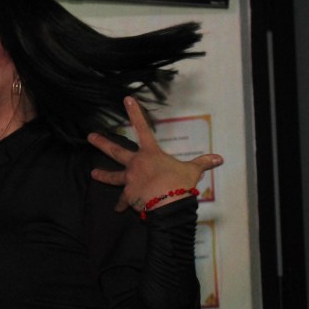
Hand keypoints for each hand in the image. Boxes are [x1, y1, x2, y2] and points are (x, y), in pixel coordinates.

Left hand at [88, 97, 222, 213]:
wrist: (168, 204)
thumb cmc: (179, 184)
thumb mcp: (192, 171)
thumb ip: (203, 163)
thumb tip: (219, 158)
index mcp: (150, 154)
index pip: (142, 128)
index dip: (135, 113)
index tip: (126, 99)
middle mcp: (136, 164)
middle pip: (115, 151)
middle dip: (101, 143)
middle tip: (89, 137)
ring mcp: (130, 180)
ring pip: (113, 177)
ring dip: (103, 175)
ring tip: (93, 174)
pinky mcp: (128, 196)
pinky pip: (123, 201)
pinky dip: (122, 205)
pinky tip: (118, 209)